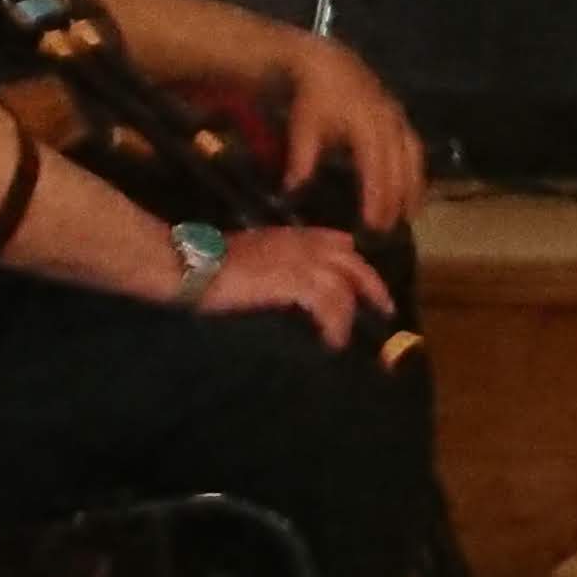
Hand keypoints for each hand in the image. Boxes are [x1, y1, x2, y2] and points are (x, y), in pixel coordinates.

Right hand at [198, 225, 390, 350]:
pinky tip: (331, 341)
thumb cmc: (208, 262)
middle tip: (385, 309)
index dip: (354, 262)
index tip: (363, 281)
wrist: (191, 263)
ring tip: (344, 338)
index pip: (338, 241)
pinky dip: (334, 325)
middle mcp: (304, 244)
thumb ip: (272, 260)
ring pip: (344, 286)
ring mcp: (301, 261)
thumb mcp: (248, 252)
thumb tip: (281, 282)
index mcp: (292, 235)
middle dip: (372, 286)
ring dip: (349, 315)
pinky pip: (328, 304)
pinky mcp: (294, 282)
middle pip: (353, 262)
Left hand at [273, 36, 424, 229]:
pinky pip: (414, 147)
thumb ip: (301, 160)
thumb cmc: (313, 98)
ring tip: (412, 213)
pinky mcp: (399, 116)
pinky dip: (415, 169)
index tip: (374, 223)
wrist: (326, 63)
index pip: (376, 169)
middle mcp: (389, 123)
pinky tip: (412, 185)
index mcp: (367, 127)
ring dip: (414, 186)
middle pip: (399, 167)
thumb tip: (292, 192)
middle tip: (392, 228)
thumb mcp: (304, 128)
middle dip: (397, 199)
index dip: (377, 197)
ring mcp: (398, 118)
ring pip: (413, 157)